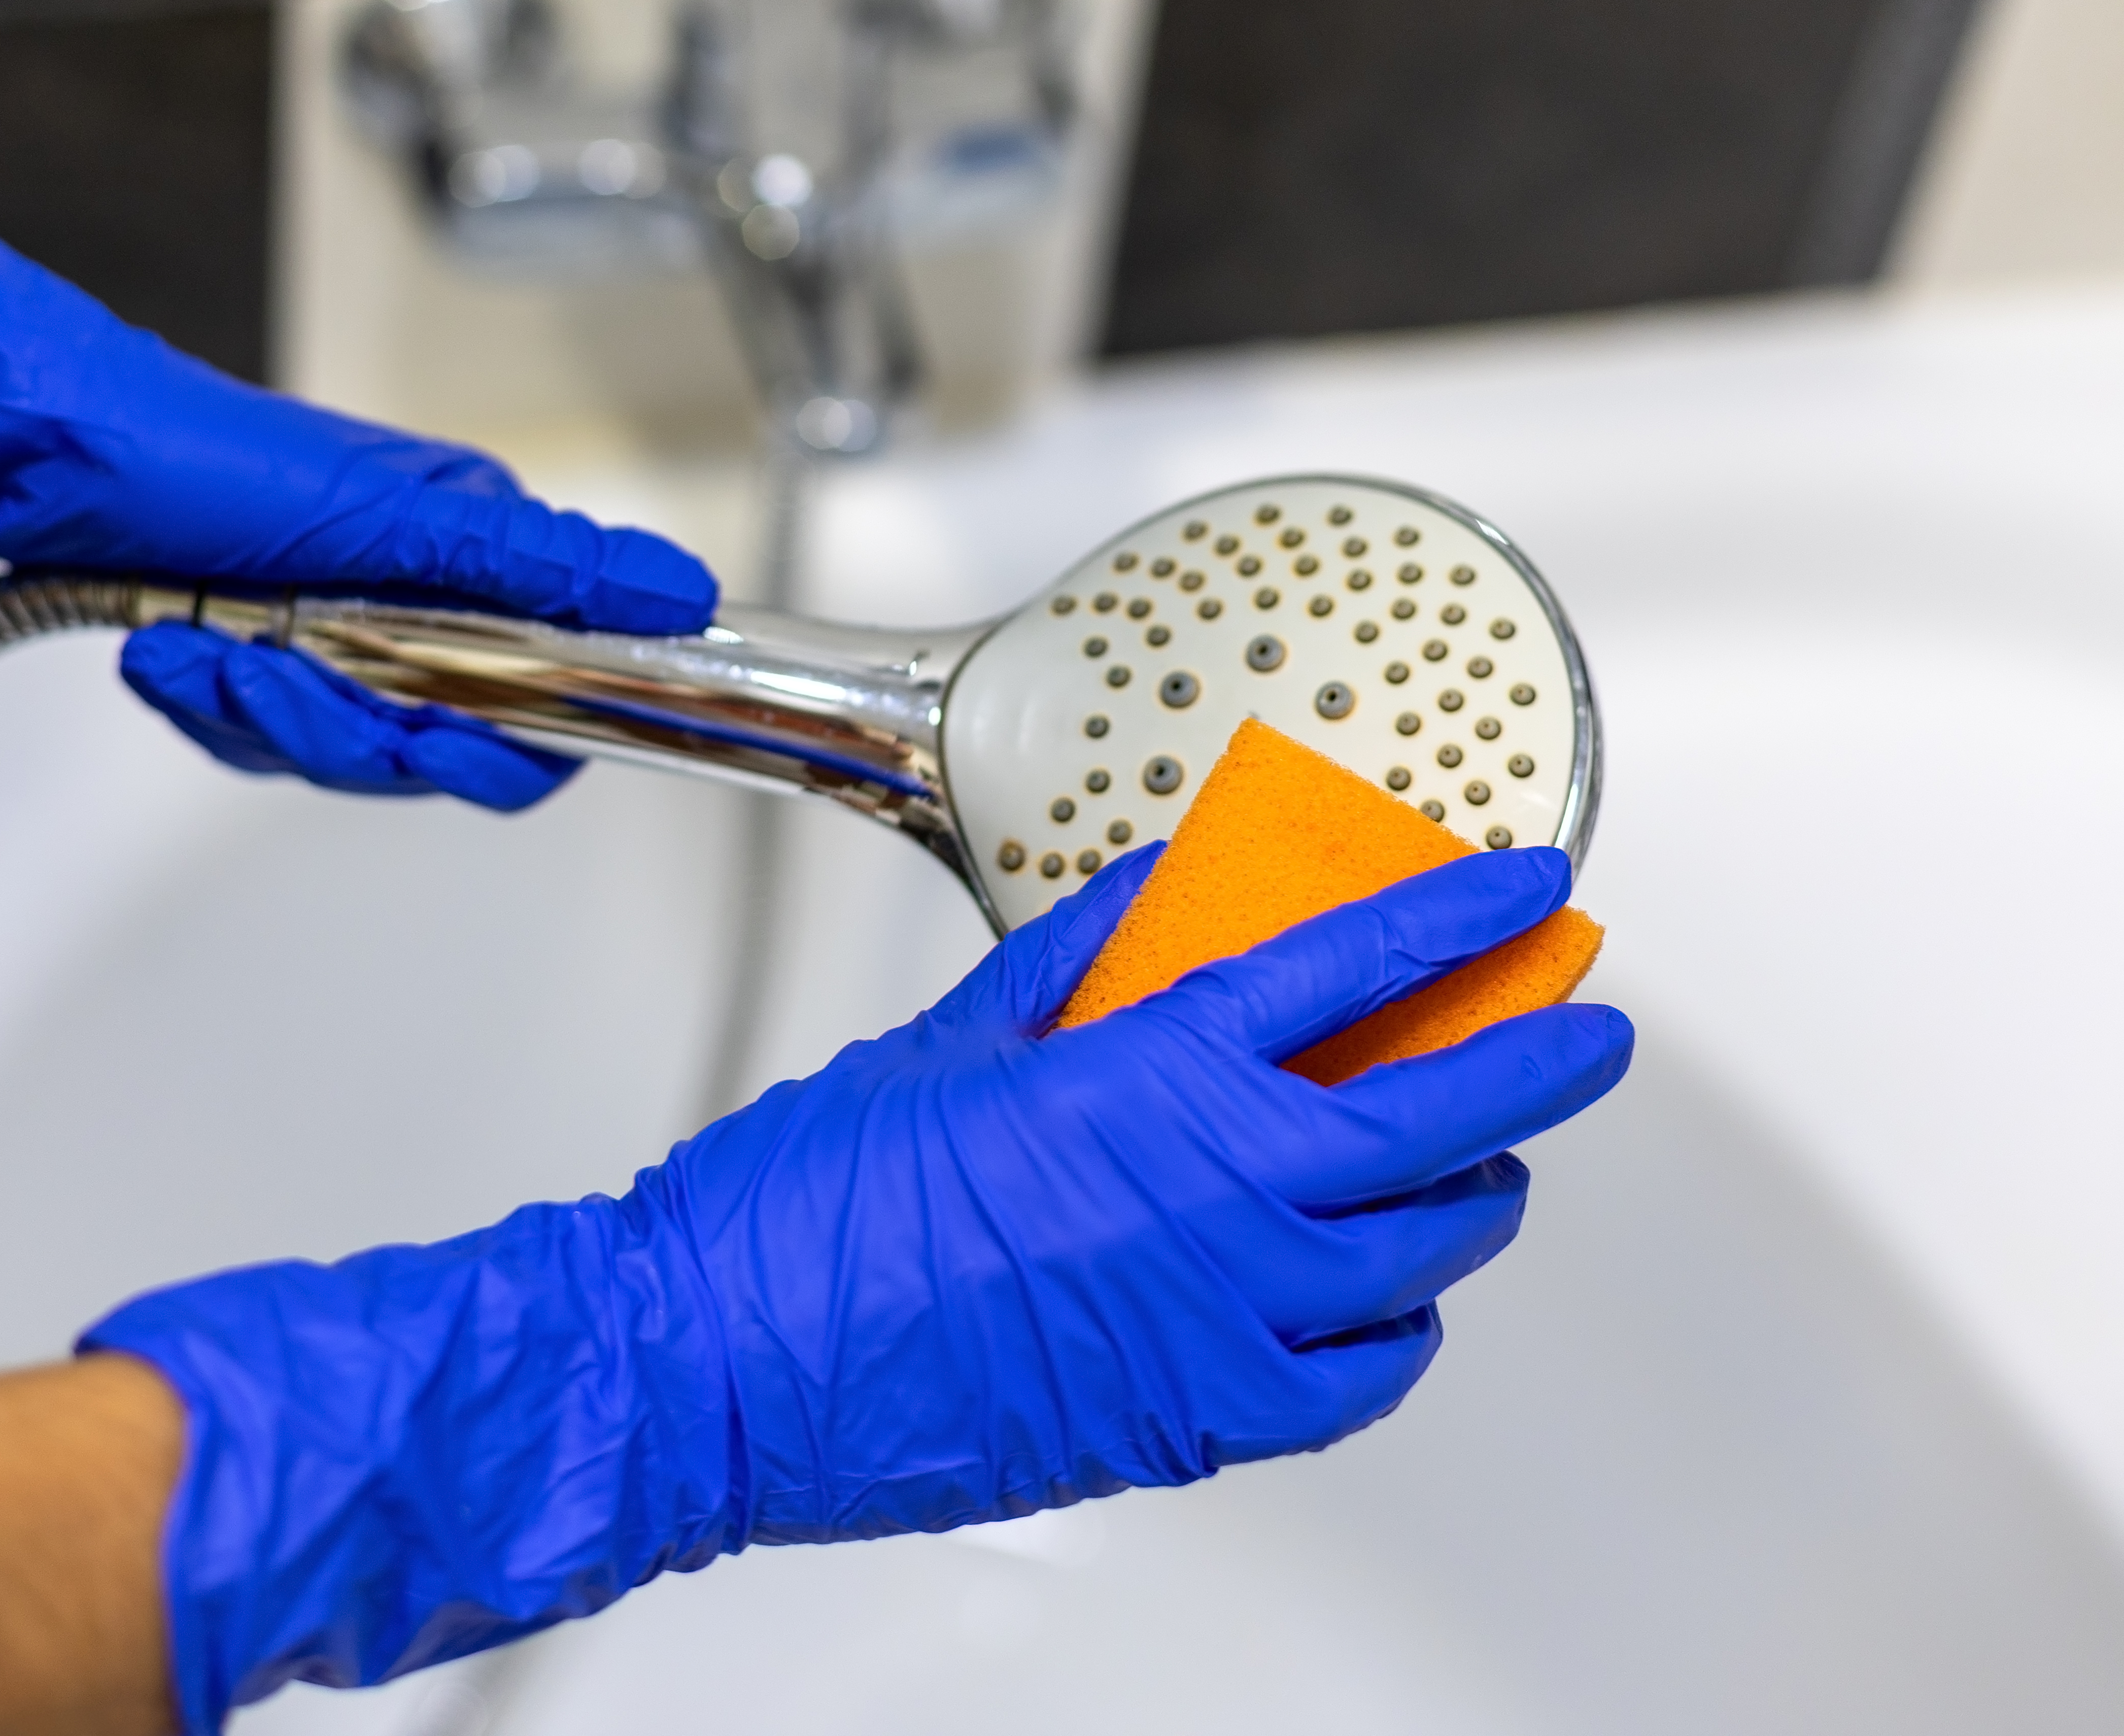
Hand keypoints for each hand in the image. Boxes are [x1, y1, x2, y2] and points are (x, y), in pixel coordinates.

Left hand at [0, 123, 716, 807]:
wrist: (27, 440)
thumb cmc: (190, 451)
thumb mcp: (386, 516)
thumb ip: (538, 567)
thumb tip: (680, 594)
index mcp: (474, 547)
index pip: (556, 695)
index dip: (508, 739)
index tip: (438, 741)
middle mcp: (418, 588)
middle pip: (439, 741)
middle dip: (349, 728)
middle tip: (274, 669)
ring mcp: (335, 623)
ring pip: (343, 751)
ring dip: (262, 715)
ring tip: (195, 647)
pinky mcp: (256, 647)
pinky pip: (260, 737)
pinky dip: (206, 705)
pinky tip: (163, 651)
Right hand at [81, 845, 1633, 1727]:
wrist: (728, 1366)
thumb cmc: (812, 1208)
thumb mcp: (947, 1042)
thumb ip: (1074, 961)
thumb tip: (1159, 897)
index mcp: (1149, 1077)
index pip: (1356, 969)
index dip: (1461, 917)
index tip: (1526, 889)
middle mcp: (1219, 1197)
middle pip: (1446, 1112)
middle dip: (1542, 1052)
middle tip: (1582, 1025)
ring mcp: (1225, 1319)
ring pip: (1427, 1250)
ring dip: (1476, 1190)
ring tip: (1481, 1158)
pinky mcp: (1202, 1422)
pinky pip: (1366, 1377)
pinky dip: (1404, 1327)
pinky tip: (1394, 1298)